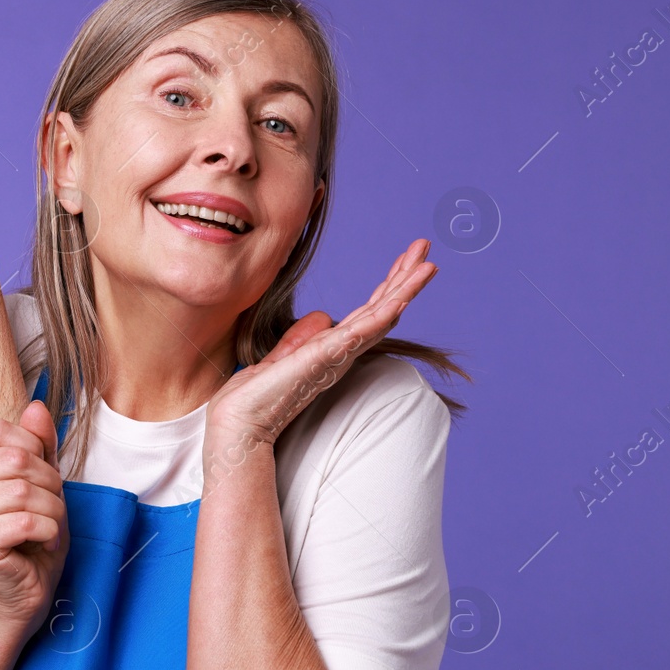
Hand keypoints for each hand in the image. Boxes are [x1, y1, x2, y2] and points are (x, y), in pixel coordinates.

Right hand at [0, 399, 68, 634]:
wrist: (25, 587)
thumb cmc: (31, 534)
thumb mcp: (43, 480)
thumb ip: (39, 444)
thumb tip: (36, 407)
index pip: (1, 431)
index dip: (33, 450)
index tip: (38, 479)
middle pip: (16, 460)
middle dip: (50, 484)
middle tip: (49, 508)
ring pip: (24, 491)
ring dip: (52, 511)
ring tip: (48, 526)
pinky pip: (26, 521)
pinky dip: (49, 531)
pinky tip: (43, 541)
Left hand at [206, 238, 437, 455]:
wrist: (240, 422)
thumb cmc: (255, 396)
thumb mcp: (281, 356)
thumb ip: (300, 338)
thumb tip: (321, 317)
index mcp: (332, 349)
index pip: (367, 311)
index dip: (387, 285)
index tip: (403, 259)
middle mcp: (342, 352)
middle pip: (382, 308)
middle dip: (405, 277)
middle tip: (425, 248)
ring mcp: (339, 354)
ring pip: (382, 315)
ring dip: (406, 289)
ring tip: (429, 264)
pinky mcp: (329, 356)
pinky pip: (364, 331)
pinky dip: (385, 312)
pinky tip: (402, 296)